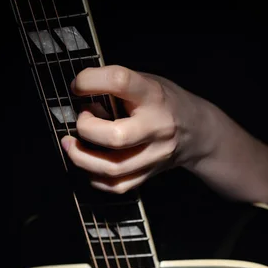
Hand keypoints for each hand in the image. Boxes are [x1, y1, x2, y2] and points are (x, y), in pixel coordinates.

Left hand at [60, 65, 208, 193]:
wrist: (196, 132)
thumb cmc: (162, 102)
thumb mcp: (146, 82)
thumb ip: (116, 86)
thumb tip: (78, 94)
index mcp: (153, 96)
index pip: (120, 81)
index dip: (90, 81)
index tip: (77, 86)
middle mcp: (157, 127)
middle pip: (116, 137)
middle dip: (86, 129)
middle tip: (81, 120)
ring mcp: (155, 156)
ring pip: (113, 168)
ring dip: (82, 158)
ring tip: (71, 145)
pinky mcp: (149, 175)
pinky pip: (117, 186)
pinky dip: (95, 177)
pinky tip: (89, 163)